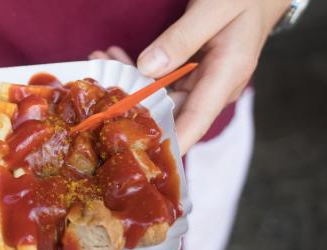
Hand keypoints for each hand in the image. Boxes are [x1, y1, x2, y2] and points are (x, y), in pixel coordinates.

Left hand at [91, 0, 289, 153]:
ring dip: (130, 83)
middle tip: (98, 90)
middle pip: (170, 111)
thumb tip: (148, 67)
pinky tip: (115, 56)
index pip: (196, 121)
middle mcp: (215, 86)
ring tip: (100, 62)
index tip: (144, 157)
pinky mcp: (193, 74)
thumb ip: (182, 38)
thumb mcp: (215, 8)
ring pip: (160, 96)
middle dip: (132, 105)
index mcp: (228, 74)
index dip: (170, 142)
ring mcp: (203, 82)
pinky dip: (138, 70)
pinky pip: (161, 80)